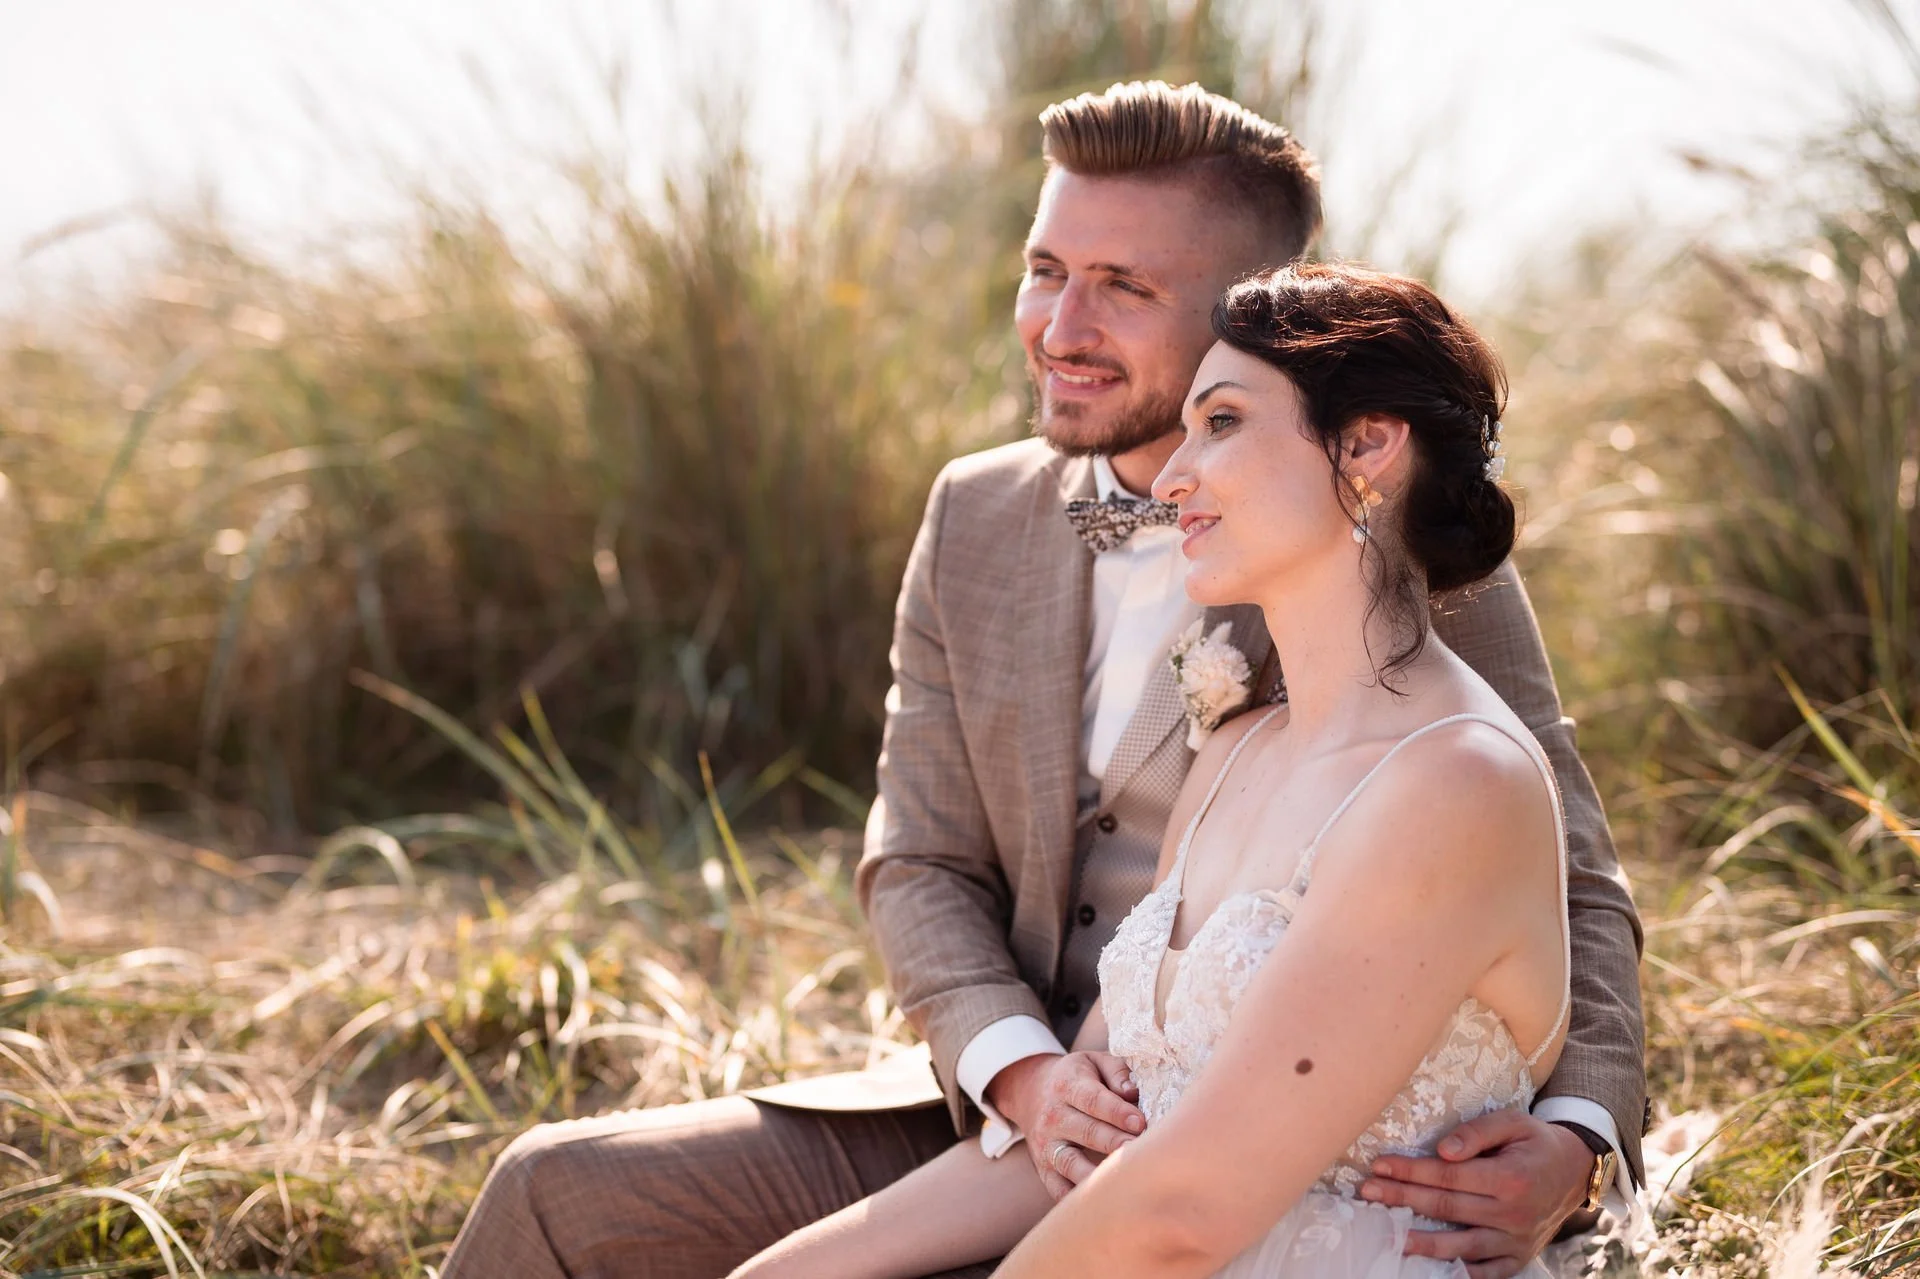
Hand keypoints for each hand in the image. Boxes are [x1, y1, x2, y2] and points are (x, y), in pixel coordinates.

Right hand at [987, 1051, 1142, 1199]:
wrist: (1031, 1092)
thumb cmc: (1077, 1078)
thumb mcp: (1093, 1062)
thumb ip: (1116, 1071)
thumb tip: (1132, 1093)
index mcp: (1067, 1085)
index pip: (1093, 1099)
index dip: (1116, 1112)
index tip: (1141, 1123)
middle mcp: (1053, 1116)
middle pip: (1086, 1131)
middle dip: (1114, 1143)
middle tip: (1140, 1151)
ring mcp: (1047, 1145)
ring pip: (1071, 1163)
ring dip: (1096, 1173)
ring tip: (1123, 1180)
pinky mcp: (1044, 1169)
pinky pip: (1058, 1189)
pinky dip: (1076, 1199)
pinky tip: (1101, 1203)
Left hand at [1358, 1109, 1594, 1278]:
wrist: (1576, 1172)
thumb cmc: (1536, 1142)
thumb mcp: (1513, 1122)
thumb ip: (1477, 1133)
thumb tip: (1442, 1151)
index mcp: (1510, 1178)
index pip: (1449, 1176)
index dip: (1411, 1170)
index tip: (1379, 1166)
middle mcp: (1513, 1213)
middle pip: (1447, 1208)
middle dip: (1403, 1199)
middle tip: (1368, 1194)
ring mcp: (1516, 1240)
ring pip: (1461, 1245)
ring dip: (1421, 1242)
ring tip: (1389, 1237)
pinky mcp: (1519, 1258)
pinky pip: (1486, 1273)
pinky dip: (1459, 1274)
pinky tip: (1430, 1270)